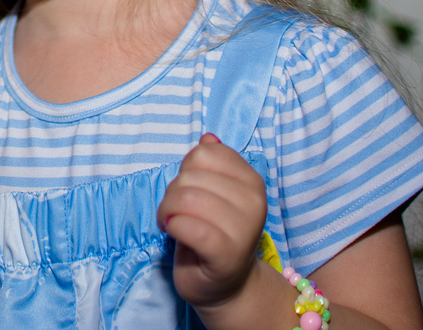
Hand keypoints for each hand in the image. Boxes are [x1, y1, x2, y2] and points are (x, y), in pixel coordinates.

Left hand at [158, 133, 266, 309]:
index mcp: (252, 181)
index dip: (185, 170)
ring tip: (173, 223)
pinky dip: (172, 226)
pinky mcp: (226, 252)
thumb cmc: (214, 234)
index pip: (203, 153)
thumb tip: (208, 138)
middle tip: (176, 212)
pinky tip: (174, 234)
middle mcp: (254, 201)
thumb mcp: (213, 193)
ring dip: (167, 211)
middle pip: (190, 175)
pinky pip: (187, 225)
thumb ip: (212, 164)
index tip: (188, 190)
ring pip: (185, 198)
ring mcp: (244, 228)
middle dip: (172, 193)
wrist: (225, 285)